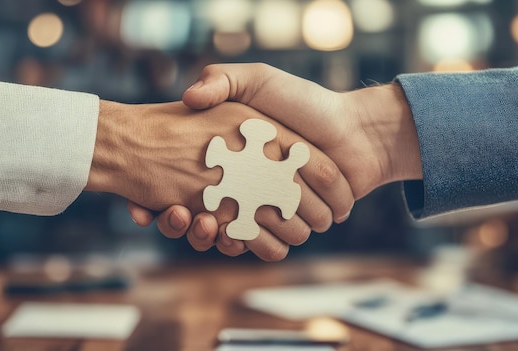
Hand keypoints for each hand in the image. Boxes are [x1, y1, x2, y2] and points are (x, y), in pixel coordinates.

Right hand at [128, 63, 422, 254]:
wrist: (357, 133)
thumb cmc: (308, 103)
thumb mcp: (259, 81)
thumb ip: (223, 80)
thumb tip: (187, 97)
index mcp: (232, 153)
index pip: (192, 176)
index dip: (172, 188)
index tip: (160, 193)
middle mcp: (244, 179)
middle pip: (203, 207)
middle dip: (186, 218)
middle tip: (176, 215)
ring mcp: (263, 203)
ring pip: (225, 229)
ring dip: (210, 235)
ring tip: (205, 226)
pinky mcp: (284, 223)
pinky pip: (258, 243)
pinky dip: (245, 246)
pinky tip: (234, 239)